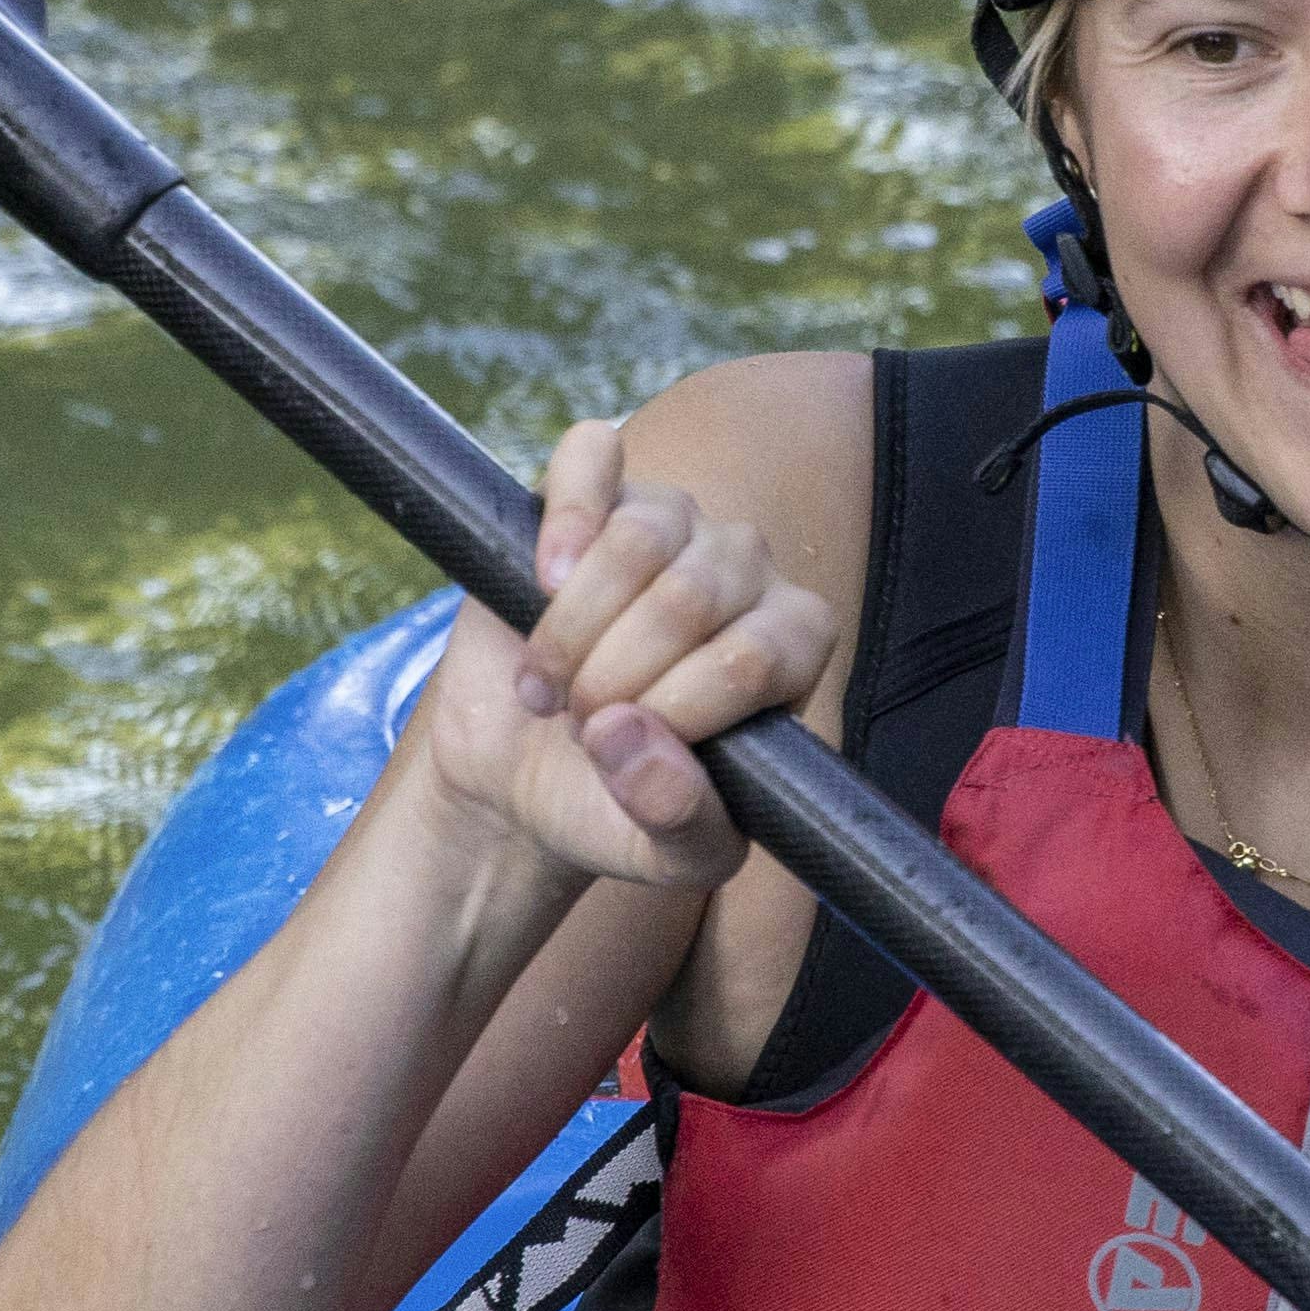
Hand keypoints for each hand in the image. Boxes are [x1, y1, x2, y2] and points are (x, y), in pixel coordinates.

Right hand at [404, 421, 839, 896]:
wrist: (518, 777)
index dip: (676, 712)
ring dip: (574, 627)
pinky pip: (594, 456)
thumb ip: (679, 821)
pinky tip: (543, 578)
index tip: (623, 757)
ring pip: (643, 535)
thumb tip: (635, 744)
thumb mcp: (665, 854)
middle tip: (578, 725)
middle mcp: (746, 571)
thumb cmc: (613, 808)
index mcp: (791, 649)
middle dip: (614, 678)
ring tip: (548, 686)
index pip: (754, 657)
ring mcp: (673, 522)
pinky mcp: (592, 493)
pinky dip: (566, 515)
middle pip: (693, 596)